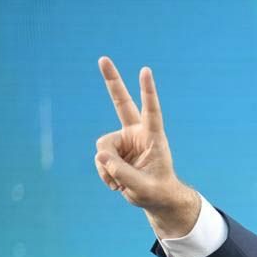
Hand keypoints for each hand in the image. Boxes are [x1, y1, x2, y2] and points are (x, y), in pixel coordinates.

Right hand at [95, 56, 198, 238]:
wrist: (155, 198)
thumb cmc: (157, 192)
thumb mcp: (142, 188)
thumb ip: (122, 172)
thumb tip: (100, 157)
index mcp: (154, 138)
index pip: (151, 111)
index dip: (148, 92)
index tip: (145, 70)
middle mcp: (137, 134)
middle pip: (122, 103)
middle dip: (112, 81)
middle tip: (103, 58)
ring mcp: (124, 140)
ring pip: (103, 147)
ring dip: (107, 168)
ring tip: (120, 183)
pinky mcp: (114, 150)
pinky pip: (99, 159)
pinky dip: (104, 173)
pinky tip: (116, 183)